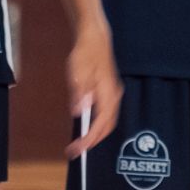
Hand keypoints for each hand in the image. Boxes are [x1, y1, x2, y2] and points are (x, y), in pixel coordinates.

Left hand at [65, 21, 121, 158]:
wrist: (95, 38)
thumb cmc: (86, 53)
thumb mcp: (78, 72)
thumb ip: (79, 93)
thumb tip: (79, 112)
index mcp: (108, 94)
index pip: (100, 123)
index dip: (90, 139)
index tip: (77, 149)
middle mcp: (114, 97)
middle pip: (107, 127)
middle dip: (93, 141)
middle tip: (76, 151)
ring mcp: (112, 95)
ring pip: (107, 121)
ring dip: (95, 134)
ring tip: (80, 143)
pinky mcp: (108, 93)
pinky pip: (105, 114)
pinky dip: (97, 125)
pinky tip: (86, 127)